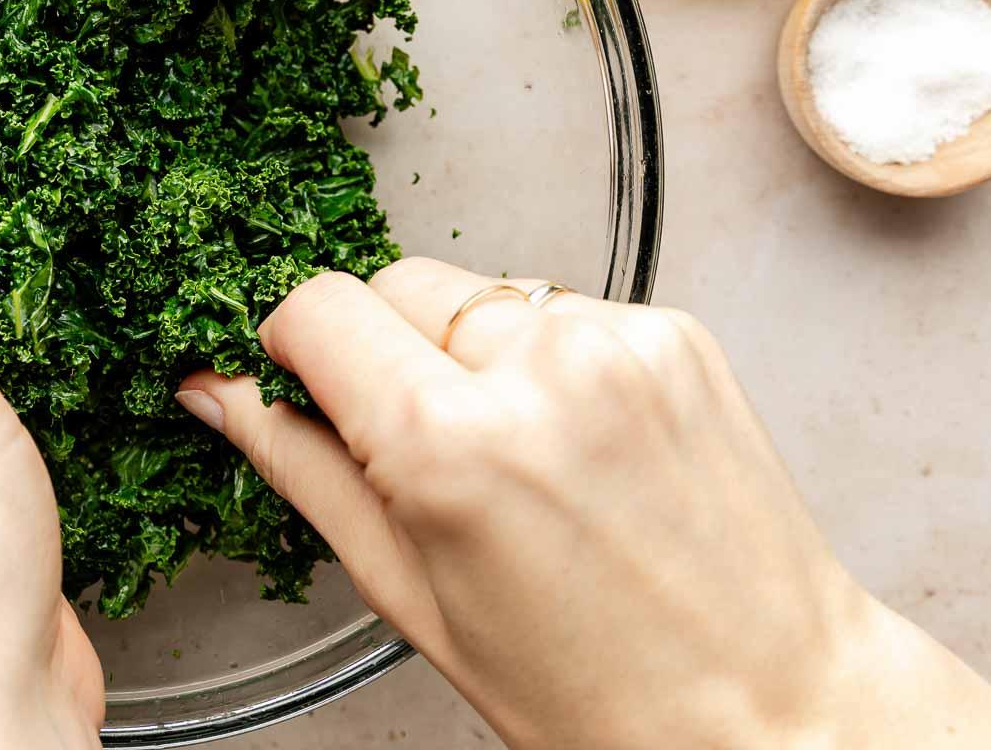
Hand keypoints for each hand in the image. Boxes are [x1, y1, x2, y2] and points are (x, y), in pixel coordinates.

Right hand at [177, 258, 990, 748]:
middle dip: (379, 348)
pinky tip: (572, 443)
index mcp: (450, 442)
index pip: (316, 307)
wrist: (775, 709)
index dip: (291, 347)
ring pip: (475, 292)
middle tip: (414, 444)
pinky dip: (541, 358)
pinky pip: (557, 308)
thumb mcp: (408, 595)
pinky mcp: (674, 330)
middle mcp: (537, 364)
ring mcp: (617, 338)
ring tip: (512, 456)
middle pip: (392, 282)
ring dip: (464, 352)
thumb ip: (301, 470)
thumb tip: (215, 390)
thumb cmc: (592, 691)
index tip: (301, 386)